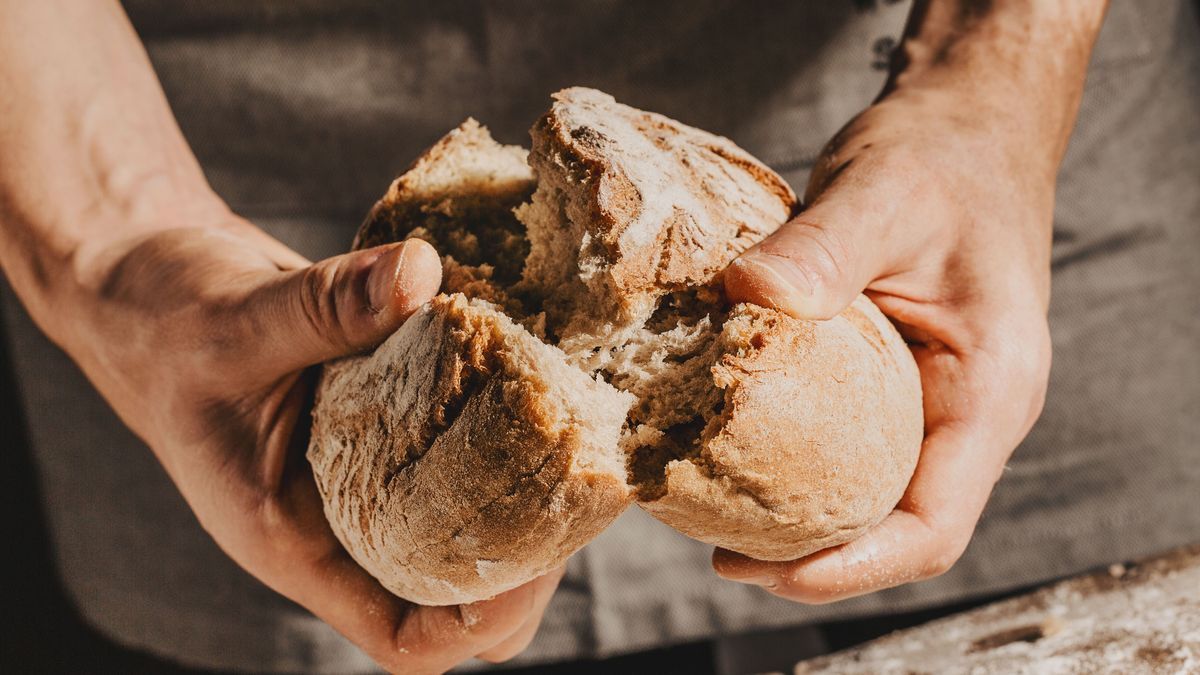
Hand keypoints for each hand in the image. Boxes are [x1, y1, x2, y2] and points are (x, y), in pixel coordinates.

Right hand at [63, 216, 560, 672]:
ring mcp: (371, 474)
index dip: (481, 617)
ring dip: (525, 485)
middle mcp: (344, 521)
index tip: (542, 552)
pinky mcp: (390, 421)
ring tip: (573, 426)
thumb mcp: (234, 319)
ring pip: (469, 519)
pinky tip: (537, 368)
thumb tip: (421, 274)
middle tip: (579, 478)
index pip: (404, 635)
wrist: (151, 288)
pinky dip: (501, 420)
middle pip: (459, 593)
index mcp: (297, 541)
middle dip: (528, 555)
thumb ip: (324, 306)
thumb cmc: (165, 325)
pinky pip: (459, 443)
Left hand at [716, 86, 1053, 601]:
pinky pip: (846, 446)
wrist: (965, 127)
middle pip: (893, 528)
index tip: (767, 570)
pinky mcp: (891, 380)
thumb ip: (823, 248)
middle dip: (810, 557)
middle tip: (718, 553)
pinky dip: (792, 464)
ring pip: (868, 494)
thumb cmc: (943, 158)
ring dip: (798, 519)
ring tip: (712, 517)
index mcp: (990, 390)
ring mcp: (929, 401)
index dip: (852, 567)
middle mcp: (965, 412)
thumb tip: (743, 295)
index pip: (932, 525)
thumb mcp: (884, 193)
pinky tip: (728, 451)